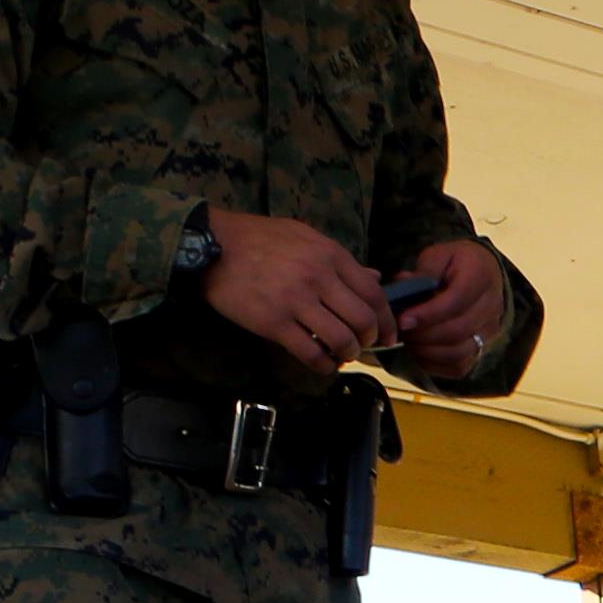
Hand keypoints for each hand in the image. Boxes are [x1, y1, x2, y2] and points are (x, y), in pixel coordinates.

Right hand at [200, 209, 392, 370]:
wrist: (213, 245)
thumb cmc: (259, 238)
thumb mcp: (304, 236)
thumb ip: (340, 259)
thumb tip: (374, 276)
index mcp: (330, 255)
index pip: (374, 293)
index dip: (387, 319)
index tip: (388, 334)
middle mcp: (318, 277)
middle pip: (363, 320)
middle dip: (370, 340)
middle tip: (363, 346)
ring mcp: (296, 301)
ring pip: (341, 339)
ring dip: (348, 354)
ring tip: (342, 355)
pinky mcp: (274, 323)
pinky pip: (310, 353)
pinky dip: (324, 365)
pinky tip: (323, 365)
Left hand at [389, 237, 507, 379]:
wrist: (481, 272)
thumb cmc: (455, 263)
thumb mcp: (438, 255)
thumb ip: (422, 272)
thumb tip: (403, 287)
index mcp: (481, 275)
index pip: (456, 302)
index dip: (427, 315)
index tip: (403, 320)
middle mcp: (492, 305)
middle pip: (458, 331)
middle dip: (423, 335)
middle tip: (401, 332)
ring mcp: (490, 330)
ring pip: (459, 353)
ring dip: (428, 352)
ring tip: (409, 341)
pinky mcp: (483, 348)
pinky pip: (459, 367)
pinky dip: (435, 364)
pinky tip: (419, 352)